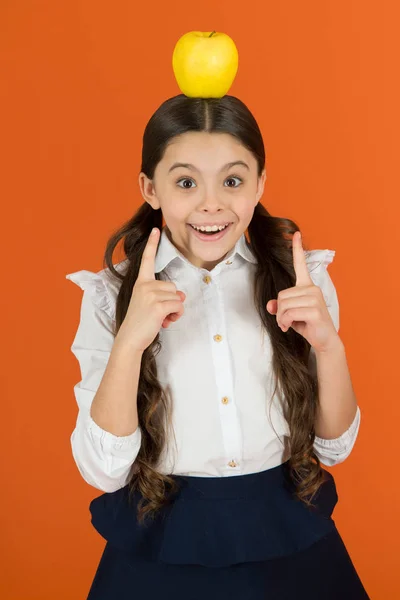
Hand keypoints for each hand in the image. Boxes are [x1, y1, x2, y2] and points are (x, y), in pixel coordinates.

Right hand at [119, 228, 185, 351]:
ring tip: (161, 318)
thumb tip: (181, 295)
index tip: (156, 229)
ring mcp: (151, 294)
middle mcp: (144, 285)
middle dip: (172, 302)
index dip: (152, 244)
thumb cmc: (141, 322)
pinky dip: (176, 315)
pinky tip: (165, 322)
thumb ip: (164, 295)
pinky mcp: (158, 305)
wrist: (130, 339)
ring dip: (175, 310)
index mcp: (141, 283)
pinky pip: (178, 306)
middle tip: (159, 313)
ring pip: (178, 297)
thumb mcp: (151, 304)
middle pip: (173, 286)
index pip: (147, 260)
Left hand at [266, 231, 339, 352]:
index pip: (301, 265)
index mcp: (307, 286)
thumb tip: (271, 305)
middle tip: (285, 321)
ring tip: (288, 325)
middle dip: (279, 311)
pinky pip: (289, 313)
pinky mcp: (315, 309)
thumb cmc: (308, 325)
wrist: (325, 341)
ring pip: (284, 304)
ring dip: (281, 318)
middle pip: (281, 294)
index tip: (296, 234)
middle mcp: (312, 288)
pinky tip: (290, 327)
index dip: (297, 249)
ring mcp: (315, 298)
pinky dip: (285, 322)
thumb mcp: (290, 315)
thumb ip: (279, 307)